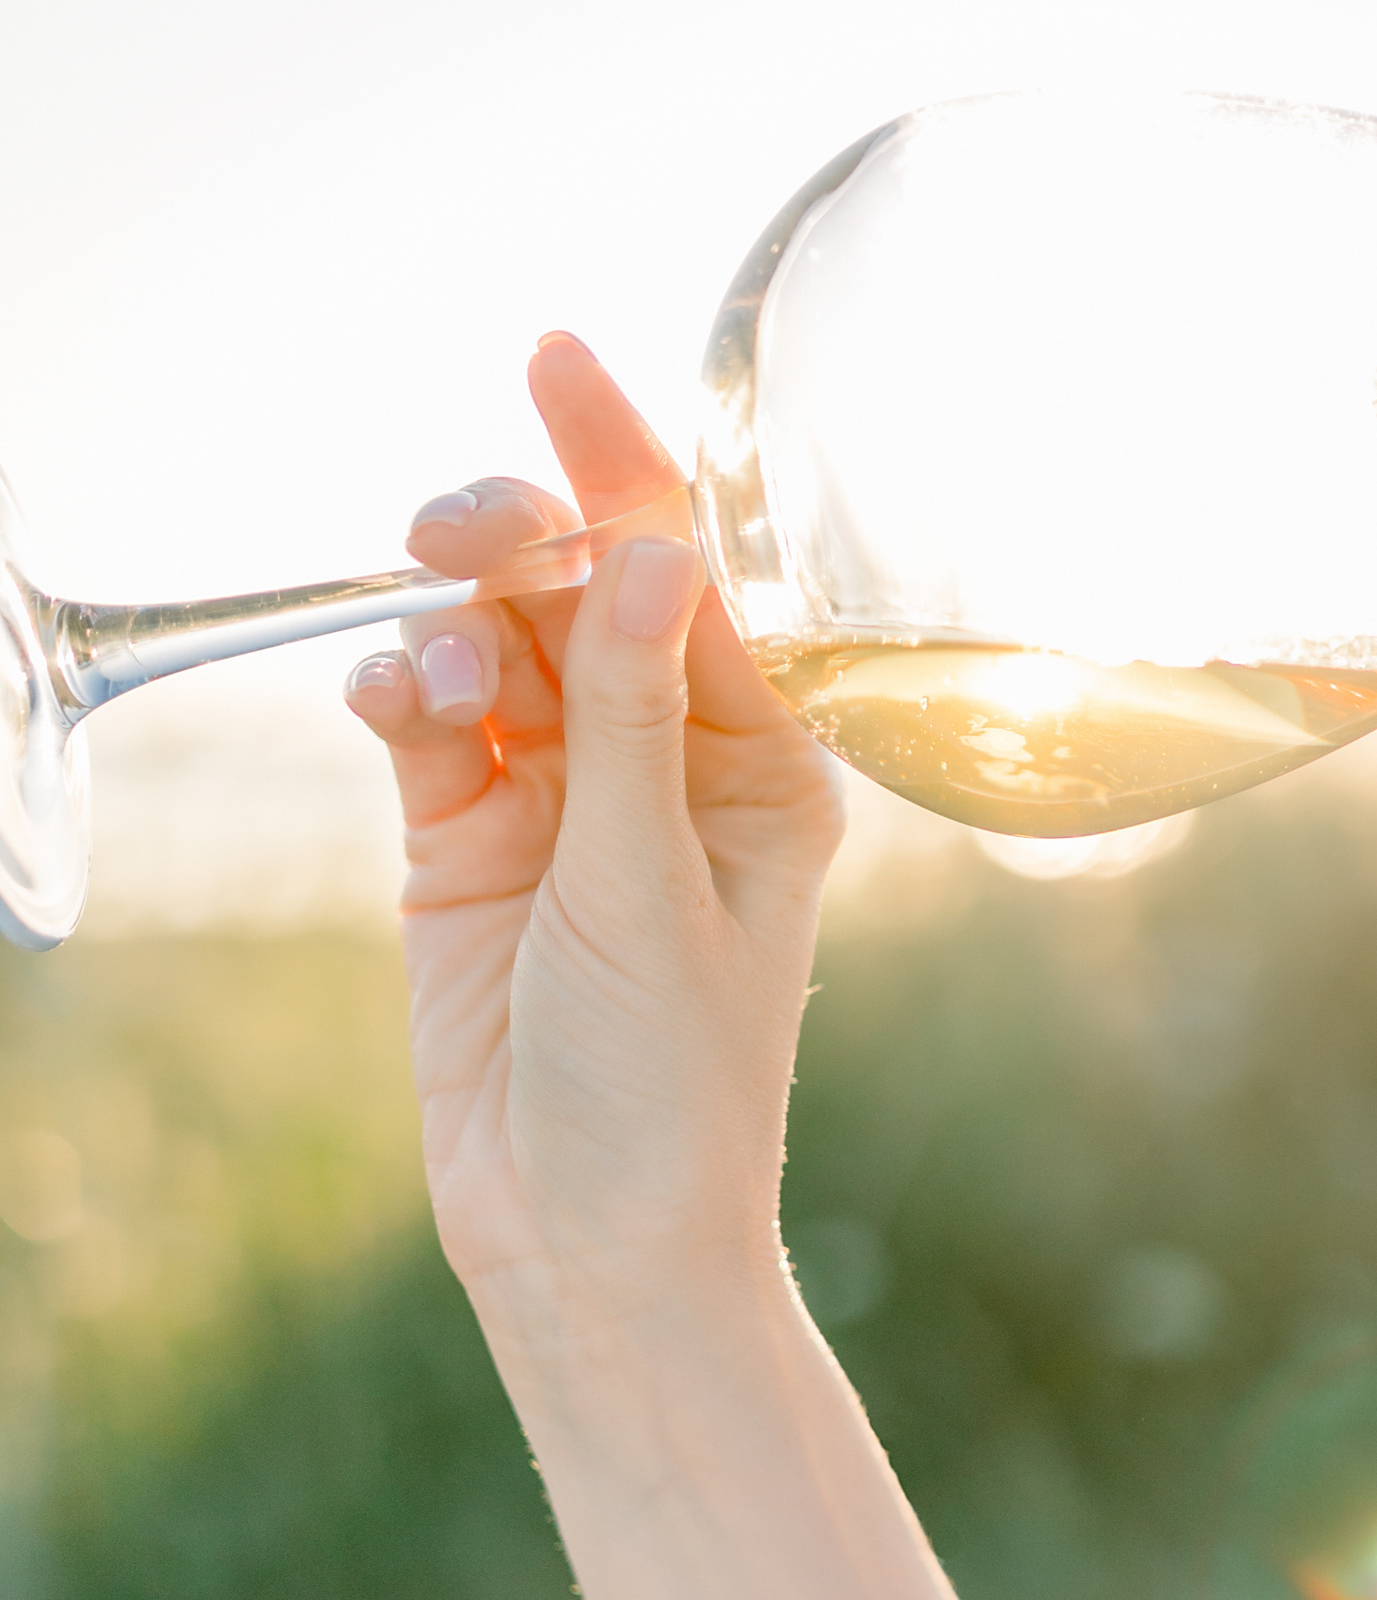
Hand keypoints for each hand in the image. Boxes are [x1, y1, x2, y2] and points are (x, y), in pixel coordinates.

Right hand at [345, 335, 846, 1335]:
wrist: (589, 1243)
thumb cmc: (671, 1080)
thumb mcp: (649, 888)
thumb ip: (627, 719)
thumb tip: (643, 551)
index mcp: (756, 756)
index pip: (681, 579)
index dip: (619, 466)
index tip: (556, 356)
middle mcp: (662, 758)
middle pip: (575, 596)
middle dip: (515, 545)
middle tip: (460, 531)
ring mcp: (560, 798)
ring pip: (492, 649)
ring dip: (455, 636)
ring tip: (442, 694)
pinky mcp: (468, 846)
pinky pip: (428, 725)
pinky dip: (403, 698)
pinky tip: (397, 709)